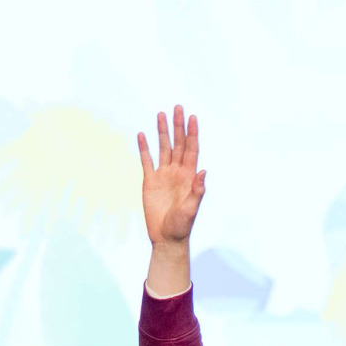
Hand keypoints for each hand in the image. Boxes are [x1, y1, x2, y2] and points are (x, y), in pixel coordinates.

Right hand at [137, 105, 204, 246]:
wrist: (166, 237)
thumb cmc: (182, 226)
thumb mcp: (192, 209)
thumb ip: (197, 191)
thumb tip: (203, 171)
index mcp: (189, 176)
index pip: (191, 150)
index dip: (192, 133)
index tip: (192, 117)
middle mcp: (177, 172)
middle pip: (178, 144)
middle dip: (178, 126)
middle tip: (177, 108)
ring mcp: (163, 175)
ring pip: (163, 148)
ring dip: (162, 132)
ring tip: (161, 114)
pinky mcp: (150, 181)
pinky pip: (147, 161)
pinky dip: (145, 148)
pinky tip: (143, 135)